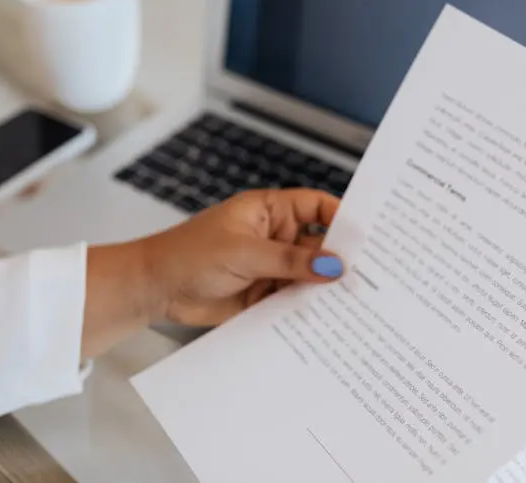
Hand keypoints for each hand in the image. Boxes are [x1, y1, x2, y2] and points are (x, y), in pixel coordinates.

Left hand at [81, 189, 343, 357]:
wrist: (154, 289)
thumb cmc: (189, 255)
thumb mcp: (244, 253)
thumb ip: (290, 261)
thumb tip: (334, 266)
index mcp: (270, 210)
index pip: (317, 206)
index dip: (342, 218)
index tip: (367, 237)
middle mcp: (275, 236)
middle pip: (319, 245)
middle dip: (339, 260)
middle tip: (370, 275)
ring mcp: (270, 267)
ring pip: (309, 276)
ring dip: (324, 288)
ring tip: (354, 302)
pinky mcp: (264, 295)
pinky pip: (294, 300)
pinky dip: (307, 309)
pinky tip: (326, 319)